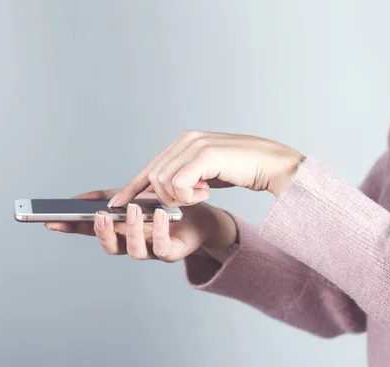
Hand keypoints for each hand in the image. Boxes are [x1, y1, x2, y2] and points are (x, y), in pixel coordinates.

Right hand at [45, 189, 237, 263]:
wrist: (199, 213)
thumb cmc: (162, 206)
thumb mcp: (131, 196)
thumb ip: (106, 197)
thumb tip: (77, 199)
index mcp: (118, 229)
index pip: (88, 231)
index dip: (69, 228)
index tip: (50, 221)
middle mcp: (130, 243)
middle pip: (109, 246)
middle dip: (102, 232)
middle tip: (99, 216)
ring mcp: (150, 250)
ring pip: (133, 250)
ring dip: (130, 230)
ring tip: (131, 210)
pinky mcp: (171, 252)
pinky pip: (162, 248)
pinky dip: (158, 231)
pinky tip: (157, 213)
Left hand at [108, 131, 303, 206]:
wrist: (272, 164)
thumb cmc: (242, 170)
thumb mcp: (206, 174)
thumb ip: (184, 177)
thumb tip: (161, 193)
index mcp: (184, 141)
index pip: (150, 166)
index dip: (132, 186)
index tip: (116, 203)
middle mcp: (186, 139)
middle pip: (153, 176)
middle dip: (163, 197)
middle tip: (189, 200)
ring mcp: (195, 145)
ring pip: (163, 182)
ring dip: (180, 197)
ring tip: (202, 194)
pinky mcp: (205, 155)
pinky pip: (179, 184)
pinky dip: (189, 196)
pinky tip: (206, 193)